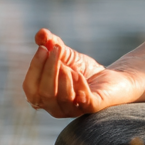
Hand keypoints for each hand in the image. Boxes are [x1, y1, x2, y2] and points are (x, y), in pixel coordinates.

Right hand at [21, 29, 140, 117]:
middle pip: (45, 94)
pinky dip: (81, 88)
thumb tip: (41, 33)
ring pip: (63, 99)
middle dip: (49, 69)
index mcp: (43, 97)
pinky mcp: (93, 108)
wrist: (113, 78)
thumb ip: (51, 44)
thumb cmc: (84, 69)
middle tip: (57, 49)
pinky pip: (84, 102)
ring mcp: (74, 110)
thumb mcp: (66, 54)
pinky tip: (81, 75)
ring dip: (64, 78)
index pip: (30, 87)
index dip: (35, 68)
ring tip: (70, 65)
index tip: (43, 48)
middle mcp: (56, 108)